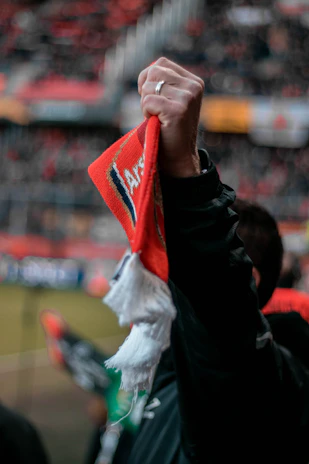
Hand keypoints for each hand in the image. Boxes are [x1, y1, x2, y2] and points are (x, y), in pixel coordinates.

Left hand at [138, 57, 203, 176]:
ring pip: (148, 87)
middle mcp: (193, 87)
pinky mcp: (177, 111)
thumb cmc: (170, 129)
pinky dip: (146, 113)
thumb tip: (147, 72)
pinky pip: (147, 101)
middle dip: (146, 91)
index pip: (161, 63)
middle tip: (154, 110)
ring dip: (145, 104)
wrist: (178, 157)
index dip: (148, 78)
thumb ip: (164, 82)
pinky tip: (157, 123)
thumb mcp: (171, 100)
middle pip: (153, 72)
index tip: (152, 98)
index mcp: (194, 82)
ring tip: (157, 117)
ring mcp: (187, 99)